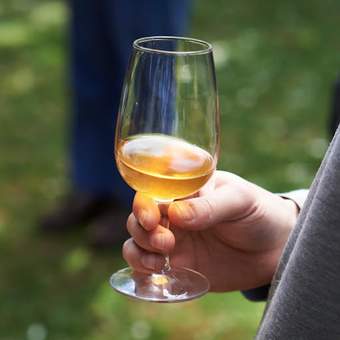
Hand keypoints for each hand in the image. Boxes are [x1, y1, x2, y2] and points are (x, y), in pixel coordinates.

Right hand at [123, 171, 298, 291]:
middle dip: (143, 233)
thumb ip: (210, 206)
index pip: (152, 194)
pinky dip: (143, 274)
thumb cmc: (259, 213)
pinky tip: (156, 278)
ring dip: (139, 254)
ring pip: (138, 244)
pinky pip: (150, 270)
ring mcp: (175, 242)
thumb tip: (176, 215)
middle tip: (167, 244)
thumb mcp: (239, 200)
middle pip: (138, 220)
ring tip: (161, 263)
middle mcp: (174, 216)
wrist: (276, 248)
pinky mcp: (180, 266)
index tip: (152, 221)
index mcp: (185, 193)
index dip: (143, 206)